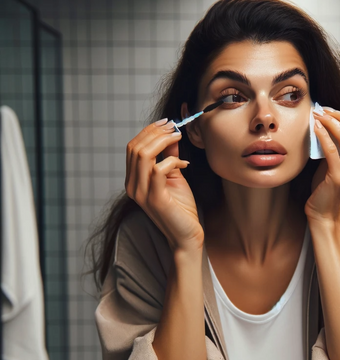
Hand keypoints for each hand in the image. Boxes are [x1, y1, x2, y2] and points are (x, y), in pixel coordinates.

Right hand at [125, 119, 203, 252]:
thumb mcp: (174, 177)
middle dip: (156, 133)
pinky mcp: (155, 199)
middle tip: (175, 128)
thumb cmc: (181, 209)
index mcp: (133, 180)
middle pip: (136, 148)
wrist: (186, 236)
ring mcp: (141, 193)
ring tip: (178, 138)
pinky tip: (185, 165)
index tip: (167, 123)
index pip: (133, 147)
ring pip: (143, 155)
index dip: (149, 131)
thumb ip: (170, 157)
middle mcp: (132, 186)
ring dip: (163, 142)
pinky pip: (158, 170)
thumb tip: (171, 135)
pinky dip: (172, 161)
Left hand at [304, 108, 339, 223]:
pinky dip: (322, 134)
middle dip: (338, 115)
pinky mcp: (339, 177)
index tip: (331, 111)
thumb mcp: (339, 165)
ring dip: (329, 121)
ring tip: (316, 116)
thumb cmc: (328, 189)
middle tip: (322, 110)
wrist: (325, 214)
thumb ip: (339, 148)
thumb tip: (327, 124)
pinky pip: (331, 149)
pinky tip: (314, 128)